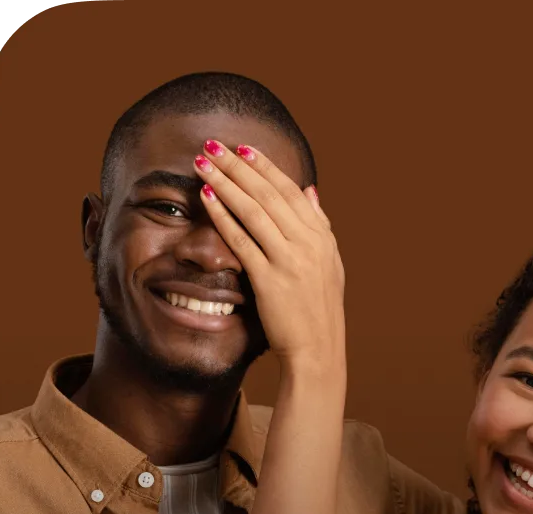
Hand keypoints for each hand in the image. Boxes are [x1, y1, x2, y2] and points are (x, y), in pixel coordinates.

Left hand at [193, 139, 343, 366]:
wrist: (319, 350)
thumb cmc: (319, 310)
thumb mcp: (329, 263)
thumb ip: (319, 225)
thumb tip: (309, 191)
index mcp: (321, 237)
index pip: (290, 191)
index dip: (264, 166)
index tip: (242, 148)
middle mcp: (308, 244)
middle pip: (268, 194)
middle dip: (238, 166)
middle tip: (212, 144)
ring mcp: (290, 261)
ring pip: (253, 211)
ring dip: (225, 182)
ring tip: (202, 162)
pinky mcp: (271, 280)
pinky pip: (242, 241)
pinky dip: (223, 216)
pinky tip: (207, 198)